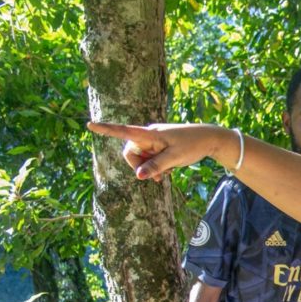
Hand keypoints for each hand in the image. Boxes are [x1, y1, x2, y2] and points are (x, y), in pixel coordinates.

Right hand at [87, 122, 236, 181]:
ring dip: (151, 169)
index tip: (90, 124)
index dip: (107, 130)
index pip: (124, 131)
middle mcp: (148, 135)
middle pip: (131, 153)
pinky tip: (169, 169)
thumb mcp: (174, 158)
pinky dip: (157, 167)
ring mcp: (154, 142)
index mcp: (149, 134)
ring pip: (142, 159)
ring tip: (167, 173)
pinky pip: (151, 159)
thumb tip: (138, 176)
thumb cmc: (192, 145)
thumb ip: (156, 166)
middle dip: (140, 167)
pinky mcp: (160, 147)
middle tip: (159, 177)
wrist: (209, 139)